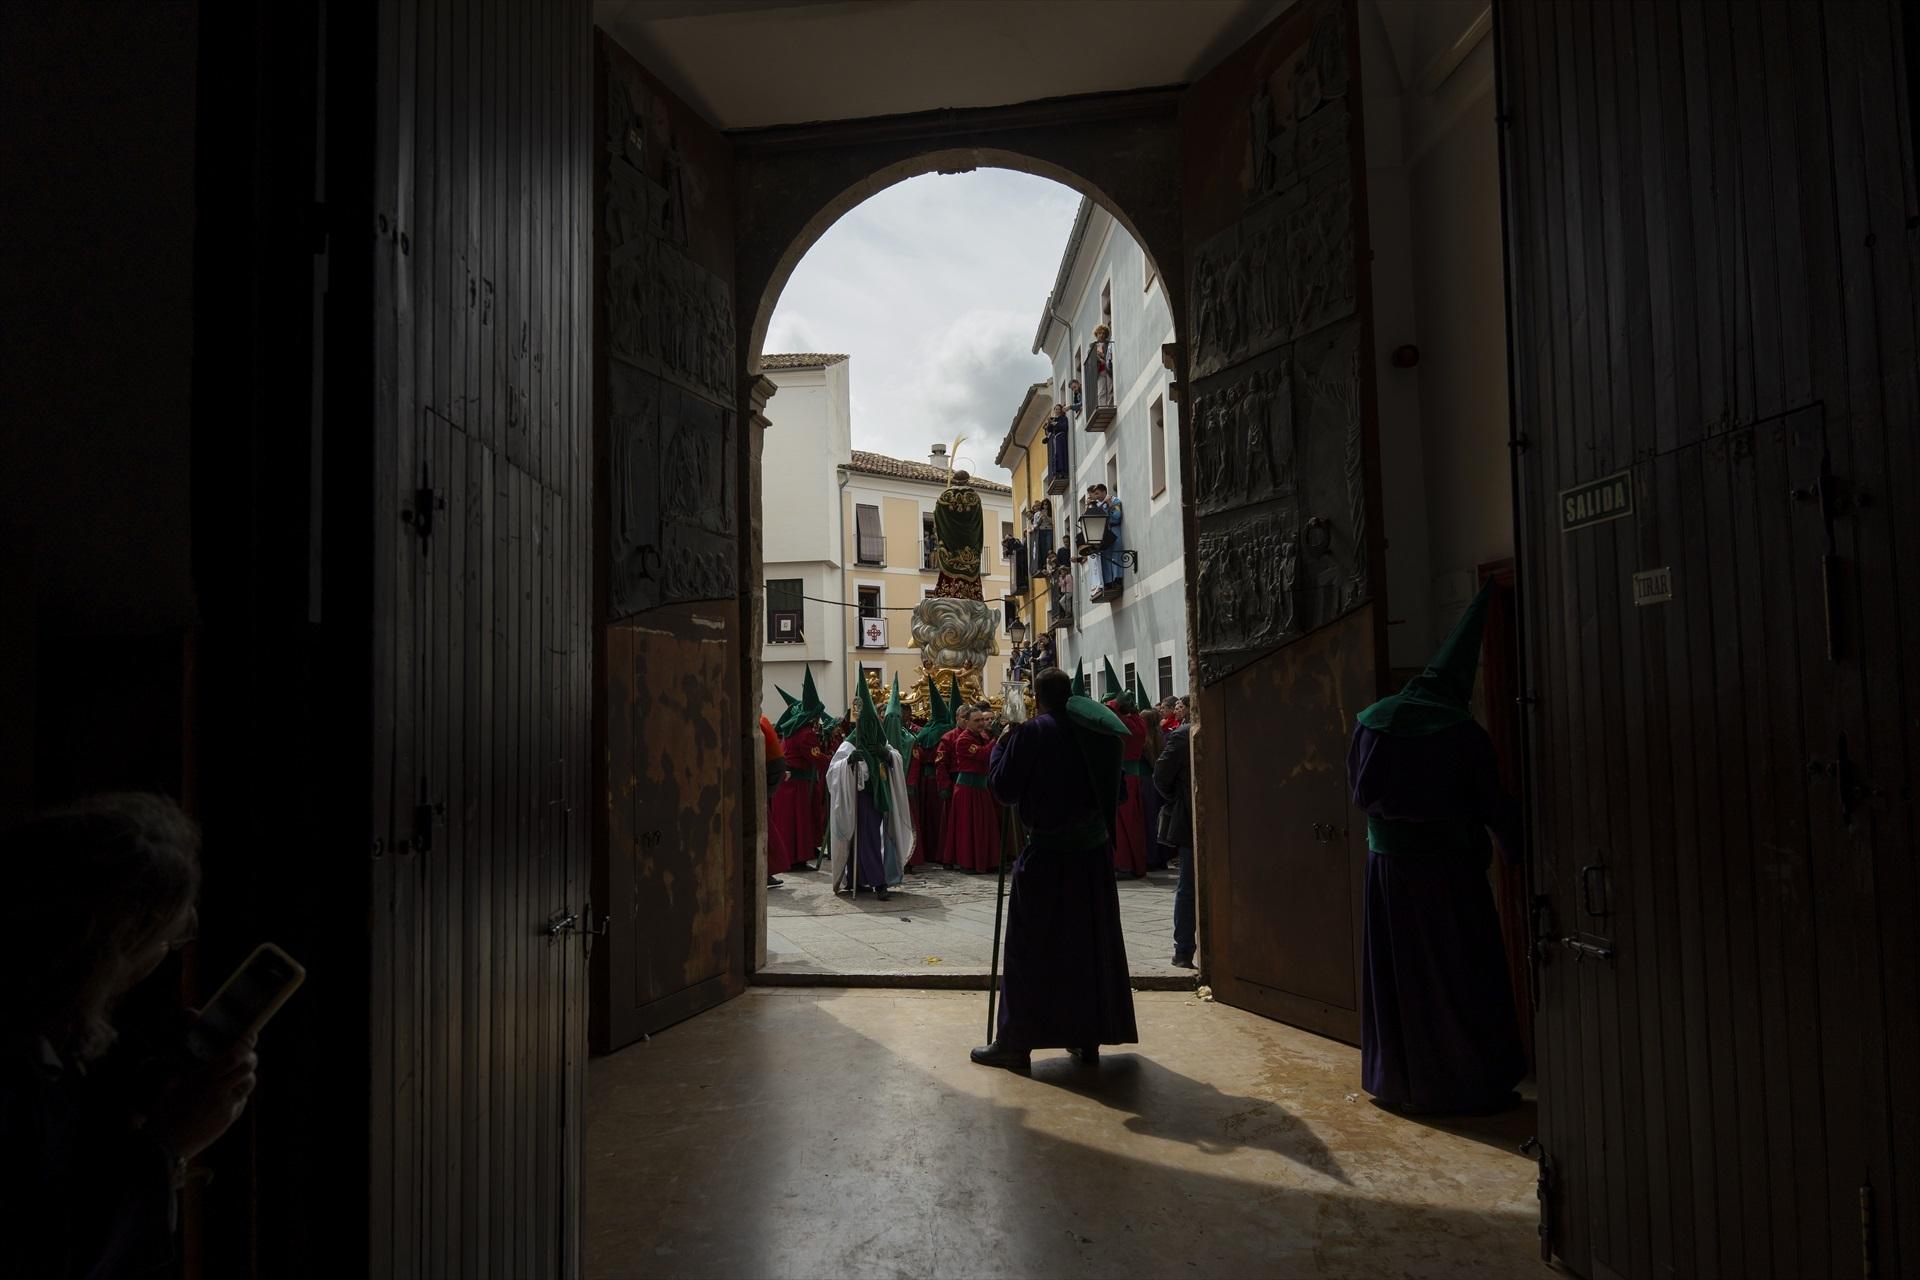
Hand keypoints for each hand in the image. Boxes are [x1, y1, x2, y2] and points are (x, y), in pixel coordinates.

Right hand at [147, 1016, 257, 1160]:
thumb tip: (190, 1014)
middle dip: (249, 1055)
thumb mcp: (170, 1080)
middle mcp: (217, 1091)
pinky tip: (227, 1089)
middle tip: (245, 1050)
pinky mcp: (230, 1117)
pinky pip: (243, 1097)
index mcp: (200, 1079)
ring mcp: (226, 1106)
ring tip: (234, 1071)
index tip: (250, 1033)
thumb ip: (186, 1051)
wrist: (164, 1146)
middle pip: (248, 1065)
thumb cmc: (163, 1109)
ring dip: (245, 1073)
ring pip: (249, 1081)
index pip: (232, 1055)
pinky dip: (238, 1090)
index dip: (245, 1042)